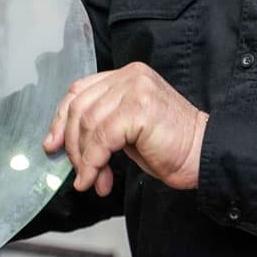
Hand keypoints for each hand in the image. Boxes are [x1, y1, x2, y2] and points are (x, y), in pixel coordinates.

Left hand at [43, 62, 208, 195]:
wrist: (204, 154)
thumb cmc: (170, 146)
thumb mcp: (127, 129)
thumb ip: (101, 125)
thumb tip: (62, 142)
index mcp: (128, 75)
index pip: (80, 90)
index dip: (61, 119)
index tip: (52, 145)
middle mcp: (131, 75)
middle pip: (79, 107)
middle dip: (72, 146)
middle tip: (80, 173)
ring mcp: (135, 88)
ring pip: (87, 124)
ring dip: (85, 160)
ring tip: (94, 181)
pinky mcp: (138, 108)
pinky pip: (101, 138)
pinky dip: (94, 163)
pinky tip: (98, 179)